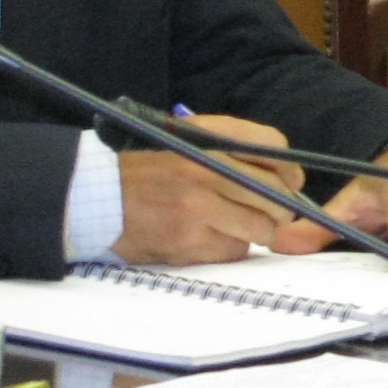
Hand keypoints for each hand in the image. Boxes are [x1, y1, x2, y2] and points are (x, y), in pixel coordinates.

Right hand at [110, 115, 302, 263]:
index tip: (290, 182)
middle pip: (276, 196)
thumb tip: (288, 173)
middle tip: (270, 212)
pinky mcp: (188, 243)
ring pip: (261, 228)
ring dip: (256, 231)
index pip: (274, 150)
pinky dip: (230, 247)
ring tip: (237, 225)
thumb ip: (236, 146)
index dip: (290, 171)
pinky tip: (211, 237)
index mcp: (209, 141)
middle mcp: (207, 172)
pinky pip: (234, 250)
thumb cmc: (149, 167)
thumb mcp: (189, 137)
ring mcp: (198, 210)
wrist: (97, 196)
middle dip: (279, 208)